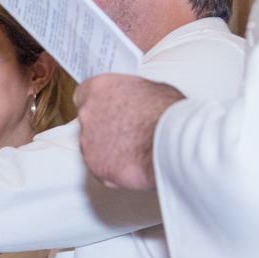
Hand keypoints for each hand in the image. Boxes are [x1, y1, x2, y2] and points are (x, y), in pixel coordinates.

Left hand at [75, 74, 184, 190]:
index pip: (84, 94)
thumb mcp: (152, 89)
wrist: (174, 142)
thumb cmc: (169, 113)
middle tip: (128, 132)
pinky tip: (135, 164)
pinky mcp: (96, 166)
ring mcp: (88, 142)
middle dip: (105, 128)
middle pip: (89, 122)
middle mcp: (87, 114)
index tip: (108, 109)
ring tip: (136, 150)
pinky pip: (102, 168)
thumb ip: (130, 95)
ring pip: (94, 147)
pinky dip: (115, 169)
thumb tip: (132, 100)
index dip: (98, 104)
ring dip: (110, 149)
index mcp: (99, 89)